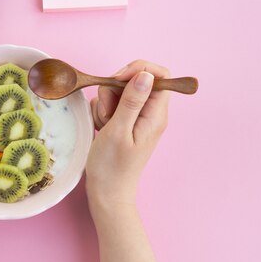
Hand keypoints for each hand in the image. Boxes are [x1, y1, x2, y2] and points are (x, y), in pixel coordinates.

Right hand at [86, 60, 169, 208]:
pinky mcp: (123, 121)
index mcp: (156, 114)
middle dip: (114, 90)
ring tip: (104, 126)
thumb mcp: (119, 130)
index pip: (159, 74)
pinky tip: (101, 129)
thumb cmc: (112, 166)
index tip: (117, 80)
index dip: (137, 70)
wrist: (107, 192)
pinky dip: (102, 112)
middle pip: (133, 80)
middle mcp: (150, 112)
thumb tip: (146, 75)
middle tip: (108, 114)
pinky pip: (110, 103)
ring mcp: (136, 117)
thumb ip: (132, 101)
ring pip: (118, 91)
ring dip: (105, 103)